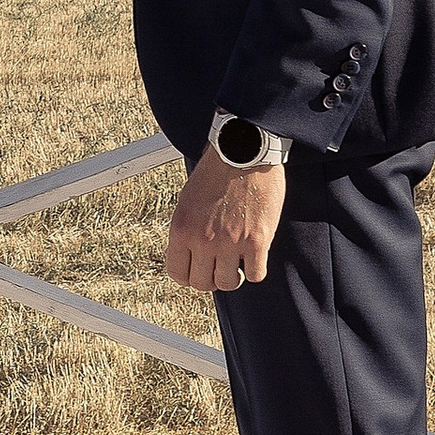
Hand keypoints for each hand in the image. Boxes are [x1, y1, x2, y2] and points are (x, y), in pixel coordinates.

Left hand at [165, 145, 287, 293]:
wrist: (242, 151)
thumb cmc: (216, 171)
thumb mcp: (187, 201)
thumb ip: (188, 229)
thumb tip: (192, 254)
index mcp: (181, 228)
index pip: (177, 273)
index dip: (189, 275)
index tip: (198, 269)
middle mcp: (202, 239)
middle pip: (202, 283)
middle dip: (210, 278)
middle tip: (219, 267)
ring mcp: (230, 242)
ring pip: (227, 283)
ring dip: (233, 276)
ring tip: (236, 263)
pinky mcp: (257, 241)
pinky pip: (255, 274)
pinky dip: (255, 270)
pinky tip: (254, 257)